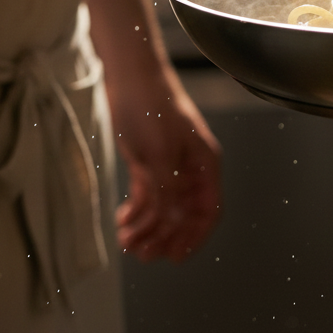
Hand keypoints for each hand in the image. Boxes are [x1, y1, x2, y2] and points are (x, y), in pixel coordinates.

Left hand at [112, 75, 221, 262]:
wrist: (128, 75)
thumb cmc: (150, 106)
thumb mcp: (159, 152)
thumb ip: (167, 190)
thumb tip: (174, 222)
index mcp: (203, 163)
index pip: (209, 210)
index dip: (195, 236)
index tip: (175, 256)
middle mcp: (189, 167)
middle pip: (183, 214)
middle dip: (165, 236)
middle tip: (143, 254)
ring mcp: (168, 164)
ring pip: (163, 208)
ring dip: (147, 228)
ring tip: (127, 242)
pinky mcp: (148, 160)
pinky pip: (147, 195)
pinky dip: (136, 211)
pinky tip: (123, 221)